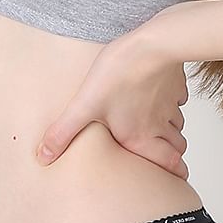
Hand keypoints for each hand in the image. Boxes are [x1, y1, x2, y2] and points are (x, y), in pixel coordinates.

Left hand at [35, 26, 189, 176]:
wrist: (151, 43)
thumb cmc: (120, 74)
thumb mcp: (84, 105)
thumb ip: (64, 133)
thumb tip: (43, 157)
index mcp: (141, 136)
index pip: (169, 164)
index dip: (176, 173)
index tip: (178, 178)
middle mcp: (160, 124)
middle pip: (177, 146)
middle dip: (173, 153)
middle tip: (168, 156)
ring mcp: (170, 103)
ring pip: (178, 123)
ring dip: (172, 128)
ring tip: (160, 128)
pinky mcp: (174, 83)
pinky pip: (178, 98)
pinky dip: (172, 102)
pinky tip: (159, 95)